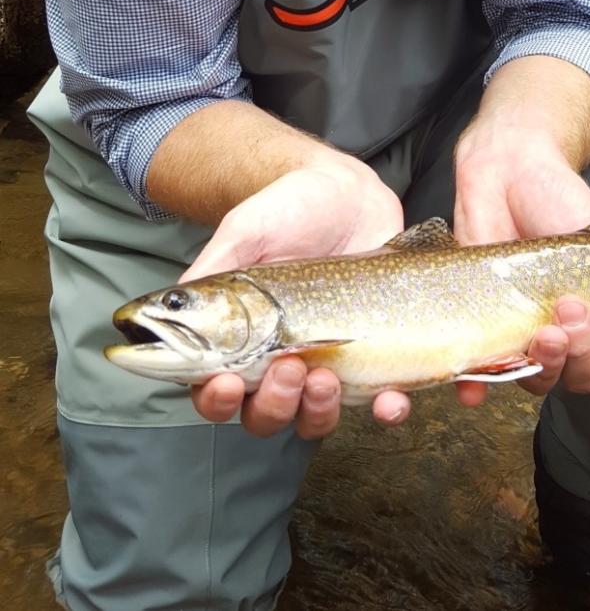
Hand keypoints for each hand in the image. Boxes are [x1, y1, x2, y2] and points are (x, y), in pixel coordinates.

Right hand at [181, 157, 412, 436]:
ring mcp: (326, 363)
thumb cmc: (286, 211)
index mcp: (237, 340)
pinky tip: (389, 402)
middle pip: (264, 414)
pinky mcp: (370, 356)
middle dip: (273, 403)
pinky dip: (386, 410)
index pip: (214, 390)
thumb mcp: (246, 232)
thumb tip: (180, 302)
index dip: (215, 400)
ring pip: (313, 417)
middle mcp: (277, 360)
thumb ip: (214, 267)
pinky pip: (379, 401)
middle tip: (288, 366)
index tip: (227, 381)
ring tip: (325, 377)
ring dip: (317, 410)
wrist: (346, 194)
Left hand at [453, 115, 589, 402]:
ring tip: (540, 330)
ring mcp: (525, 334)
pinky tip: (471, 390)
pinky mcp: (484, 330)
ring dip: (545, 366)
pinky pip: (480, 374)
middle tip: (570, 308)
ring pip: (540, 380)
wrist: (506, 177)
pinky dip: (476, 386)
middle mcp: (568, 333)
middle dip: (581, 355)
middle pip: (583, 378)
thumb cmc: (560, 205)